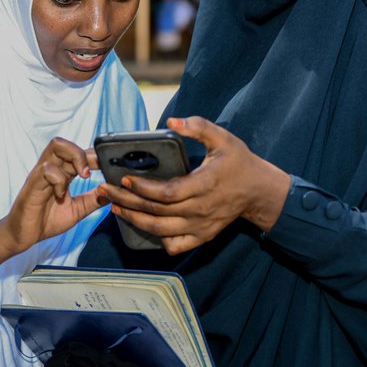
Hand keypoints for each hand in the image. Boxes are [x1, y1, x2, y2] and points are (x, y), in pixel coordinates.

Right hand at [0, 137, 107, 255]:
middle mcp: (51, 169)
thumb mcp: (77, 210)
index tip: (109, 167)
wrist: (23, 236)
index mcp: (61, 173)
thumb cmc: (45, 221)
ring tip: (84, 176)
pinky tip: (62, 193)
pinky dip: (59, 179)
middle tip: (97, 170)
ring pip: (56, 146)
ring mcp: (41, 174)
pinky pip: (46, 169)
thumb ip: (92, 200)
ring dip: (75, 157)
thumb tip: (112, 192)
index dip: (95, 156)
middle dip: (85, 152)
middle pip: (66, 143)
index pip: (79, 153)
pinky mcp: (33, 183)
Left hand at [100, 116, 291, 254]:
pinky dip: (157, 239)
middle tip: (107, 190)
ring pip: (160, 230)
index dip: (143, 188)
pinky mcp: (202, 236)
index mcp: (204, 185)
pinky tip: (142, 225)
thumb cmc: (239, 162)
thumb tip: (172, 121)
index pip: (166, 192)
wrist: (259, 191)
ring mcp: (200, 226)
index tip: (125, 179)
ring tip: (115, 207)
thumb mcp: (223, 138)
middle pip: (156, 212)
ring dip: (134, 220)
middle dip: (127, 202)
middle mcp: (200, 210)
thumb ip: (198, 127)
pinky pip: (175, 245)